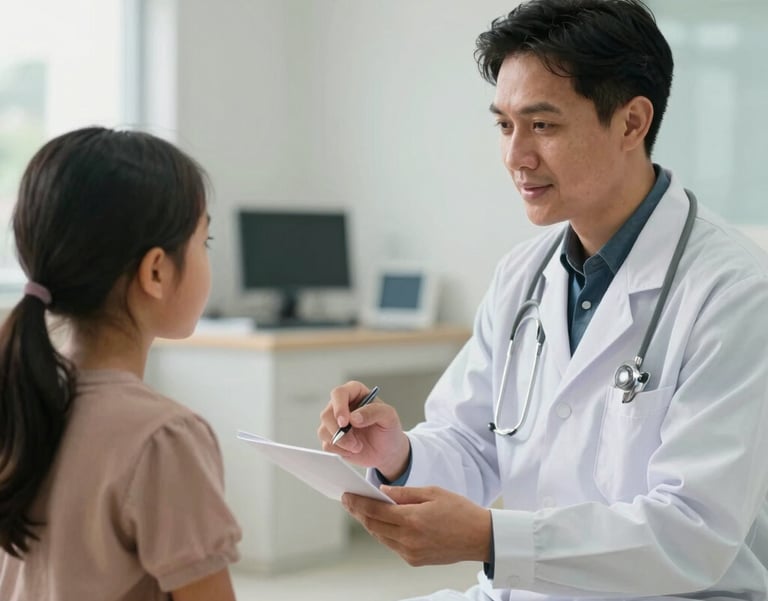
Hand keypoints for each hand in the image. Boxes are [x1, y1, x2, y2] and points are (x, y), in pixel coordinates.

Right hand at [318, 380, 409, 479]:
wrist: (387, 451)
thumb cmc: (388, 430)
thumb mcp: (389, 417)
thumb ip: (374, 412)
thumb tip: (354, 417)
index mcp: (355, 393)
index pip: (339, 393)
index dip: (339, 407)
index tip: (345, 422)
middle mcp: (342, 405)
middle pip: (327, 414)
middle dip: (339, 431)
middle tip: (355, 442)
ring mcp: (335, 422)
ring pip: (324, 430)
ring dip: (341, 442)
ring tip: (358, 445)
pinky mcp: (332, 437)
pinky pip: (326, 444)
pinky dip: (340, 450)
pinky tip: (353, 449)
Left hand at [342, 485, 491, 566]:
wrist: (481, 537)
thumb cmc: (460, 511)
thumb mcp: (433, 492)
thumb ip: (405, 493)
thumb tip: (382, 492)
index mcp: (413, 519)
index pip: (375, 511)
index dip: (358, 503)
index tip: (346, 496)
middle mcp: (409, 539)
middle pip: (373, 526)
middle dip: (359, 512)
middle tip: (349, 501)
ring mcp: (411, 553)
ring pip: (380, 537)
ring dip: (369, 523)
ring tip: (361, 510)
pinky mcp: (414, 560)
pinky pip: (392, 545)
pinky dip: (383, 533)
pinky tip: (381, 523)